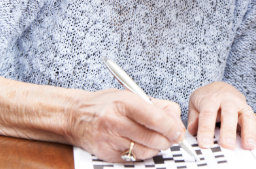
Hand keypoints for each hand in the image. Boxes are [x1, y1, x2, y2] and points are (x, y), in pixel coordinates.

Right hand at [69, 89, 184, 161]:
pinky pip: (134, 158)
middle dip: (168, 140)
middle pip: (152, 138)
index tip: (179, 131)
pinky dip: (143, 153)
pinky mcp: (107, 154)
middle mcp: (115, 121)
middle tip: (173, 137)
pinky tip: (142, 144)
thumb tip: (177, 122)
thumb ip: (158, 107)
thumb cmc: (108, 104)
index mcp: (124, 102)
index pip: (154, 118)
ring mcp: (109, 140)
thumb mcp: (133, 95)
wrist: (76, 116)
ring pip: (145, 151)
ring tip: (157, 140)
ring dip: (157, 148)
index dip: (171, 127)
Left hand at [187, 82, 255, 150]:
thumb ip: (194, 118)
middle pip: (229, 114)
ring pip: (246, 116)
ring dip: (249, 131)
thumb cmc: (206, 98)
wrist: (219, 86)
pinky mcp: (248, 111)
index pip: (208, 114)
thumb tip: (193, 131)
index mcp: (211, 98)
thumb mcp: (195, 103)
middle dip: (229, 131)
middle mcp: (228, 100)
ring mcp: (240, 104)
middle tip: (228, 145)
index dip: (206, 129)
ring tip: (249, 145)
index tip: (205, 144)